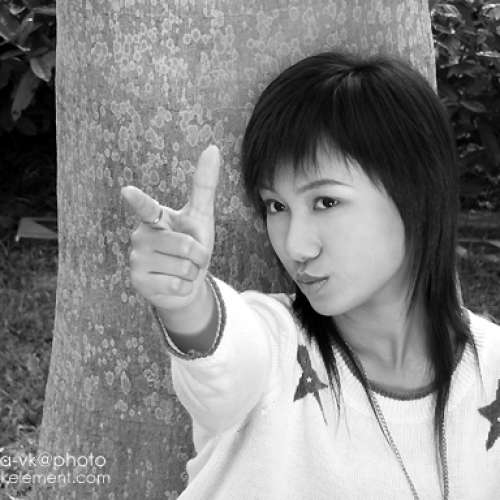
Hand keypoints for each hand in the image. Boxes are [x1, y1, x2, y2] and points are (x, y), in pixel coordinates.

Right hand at [121, 145, 220, 311]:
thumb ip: (203, 185)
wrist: (186, 283)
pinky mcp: (138, 282)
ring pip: (183, 267)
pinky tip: (175, 284)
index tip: (127, 191)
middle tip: (191, 258)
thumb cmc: (191, 246)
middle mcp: (140, 236)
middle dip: (199, 256)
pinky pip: (176, 285)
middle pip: (186, 246)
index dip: (139, 200)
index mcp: (154, 218)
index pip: (148, 208)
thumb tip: (213, 148)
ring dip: (192, 272)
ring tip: (182, 270)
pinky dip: (185, 287)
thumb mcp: (200, 216)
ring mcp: (136, 260)